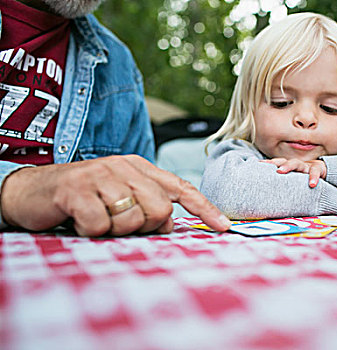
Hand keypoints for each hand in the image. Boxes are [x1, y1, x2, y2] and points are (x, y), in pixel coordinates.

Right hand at [0, 155, 230, 235]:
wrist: (32, 190)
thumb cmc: (83, 198)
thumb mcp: (120, 198)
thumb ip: (148, 206)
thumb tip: (170, 224)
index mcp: (139, 168)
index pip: (180, 188)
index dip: (204, 208)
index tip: (224, 227)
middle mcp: (124, 167)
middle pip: (160, 209)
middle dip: (143, 225)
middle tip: (118, 222)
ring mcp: (100, 175)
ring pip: (132, 219)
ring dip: (114, 229)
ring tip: (96, 218)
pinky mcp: (77, 189)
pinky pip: (100, 225)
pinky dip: (91, 232)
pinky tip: (79, 221)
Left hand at [261, 158, 326, 187]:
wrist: (324, 173)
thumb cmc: (305, 179)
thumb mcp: (295, 181)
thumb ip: (284, 186)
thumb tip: (269, 198)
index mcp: (289, 167)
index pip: (277, 163)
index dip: (268, 163)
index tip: (258, 164)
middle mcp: (296, 165)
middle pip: (284, 161)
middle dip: (274, 164)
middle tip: (268, 169)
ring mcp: (306, 165)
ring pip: (296, 163)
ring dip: (288, 166)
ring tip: (281, 171)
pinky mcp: (318, 169)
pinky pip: (315, 172)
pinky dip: (313, 177)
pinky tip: (311, 184)